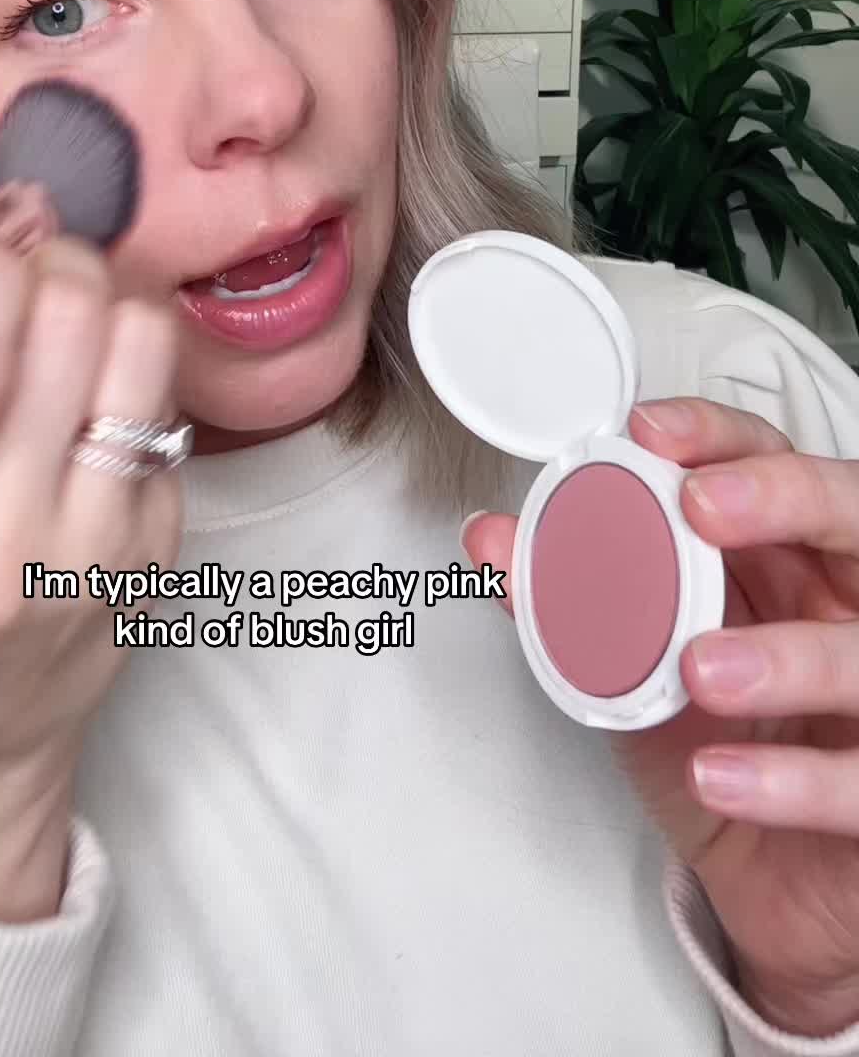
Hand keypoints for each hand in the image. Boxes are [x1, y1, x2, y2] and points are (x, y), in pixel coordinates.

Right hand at [0, 221, 181, 920]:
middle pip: (62, 343)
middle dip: (49, 257)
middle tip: (28, 244)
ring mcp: (93, 561)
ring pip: (140, 357)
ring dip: (104, 295)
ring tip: (62, 299)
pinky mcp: (158, 557)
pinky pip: (167, 407)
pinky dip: (129, 365)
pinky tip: (84, 384)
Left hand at [462, 398, 858, 1036]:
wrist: (774, 884)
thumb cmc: (725, 747)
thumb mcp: (639, 668)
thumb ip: (573, 603)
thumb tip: (493, 542)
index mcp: (792, 557)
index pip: (774, 460)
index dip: (718, 438)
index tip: (649, 432)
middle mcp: (850, 605)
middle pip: (850, 516)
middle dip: (780, 496)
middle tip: (701, 508)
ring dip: (783, 653)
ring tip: (699, 668)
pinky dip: (789, 781)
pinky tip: (722, 777)